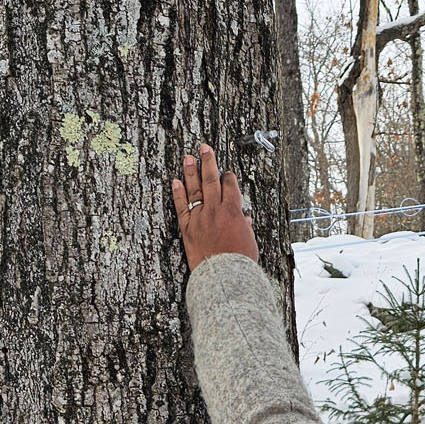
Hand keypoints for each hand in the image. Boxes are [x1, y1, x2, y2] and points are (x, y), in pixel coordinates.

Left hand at [172, 144, 259, 269]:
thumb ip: (245, 227)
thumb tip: (245, 221)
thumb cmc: (239, 261)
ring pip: (195, 189)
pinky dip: (178, 193)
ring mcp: (200, 217)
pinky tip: (176, 181)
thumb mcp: (248, 241)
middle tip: (205, 148)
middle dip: (209, 162)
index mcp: (233, 211)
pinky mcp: (187, 228)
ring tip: (189, 158)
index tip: (227, 174)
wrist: (223, 274)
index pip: (230, 186)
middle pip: (211, 180)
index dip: (228, 177)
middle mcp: (215, 210)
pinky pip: (181, 207)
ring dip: (192, 171)